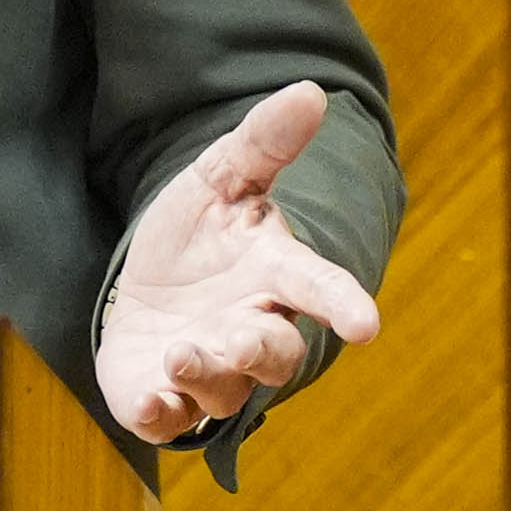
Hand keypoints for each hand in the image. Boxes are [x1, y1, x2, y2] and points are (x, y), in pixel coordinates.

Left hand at [96, 82, 382, 445]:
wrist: (144, 289)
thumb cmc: (195, 237)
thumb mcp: (217, 181)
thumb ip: (262, 144)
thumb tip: (310, 91)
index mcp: (273, 276)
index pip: (319, 288)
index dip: (343, 304)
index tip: (366, 324)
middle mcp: (251, 331)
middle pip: (275, 352)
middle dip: (261, 348)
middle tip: (242, 336)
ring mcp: (212, 372)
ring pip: (226, 390)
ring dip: (205, 373)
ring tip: (179, 352)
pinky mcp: (168, 400)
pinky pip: (171, 420)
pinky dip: (161, 412)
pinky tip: (148, 399)